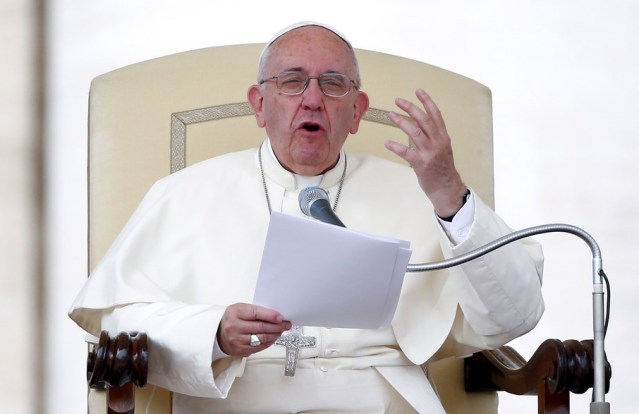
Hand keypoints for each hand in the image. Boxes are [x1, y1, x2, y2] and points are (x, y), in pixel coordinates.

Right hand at [217, 303, 291, 356]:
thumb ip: (256, 311)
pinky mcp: (240, 350)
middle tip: (286, 324)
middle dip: (277, 326)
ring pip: (262, 338)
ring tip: (281, 331)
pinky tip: (273, 338)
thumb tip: (275, 315)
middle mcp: (235, 327)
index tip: (281, 317)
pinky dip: (269, 342)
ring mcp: (237, 340)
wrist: (217, 333)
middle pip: (261, 327)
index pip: (256, 313)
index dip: (270, 316)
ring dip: (275, 335)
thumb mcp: (240, 308)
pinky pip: (259, 347)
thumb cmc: (232, 318)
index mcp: (236, 312)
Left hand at [385, 88, 467, 216]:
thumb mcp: (443, 149)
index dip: (427, 101)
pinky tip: (387, 142)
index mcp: (443, 137)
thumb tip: (421, 124)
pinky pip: (406, 152)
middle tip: (398, 100)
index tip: (418, 90)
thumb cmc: (442, 169)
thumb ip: (434, 136)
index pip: (436, 114)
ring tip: (390, 115)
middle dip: (410, 107)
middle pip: (423, 119)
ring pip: (415, 132)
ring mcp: (430, 153)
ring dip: (401, 122)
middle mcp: (438, 142)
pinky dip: (395, 146)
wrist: (446, 188)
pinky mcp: (421, 164)